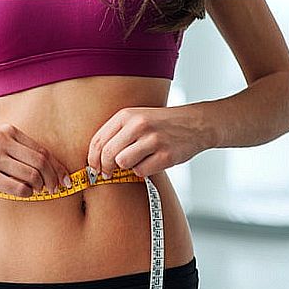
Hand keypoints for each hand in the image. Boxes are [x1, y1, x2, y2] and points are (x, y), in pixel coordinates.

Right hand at [0, 123, 71, 196]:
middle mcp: (2, 141)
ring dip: (39, 186)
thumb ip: (21, 151)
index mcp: (9, 131)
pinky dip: (27, 192)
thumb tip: (52, 169)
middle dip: (52, 178)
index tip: (65, 178)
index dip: (57, 167)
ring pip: (31, 175)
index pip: (42, 150)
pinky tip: (25, 193)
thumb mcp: (0, 142)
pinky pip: (17, 186)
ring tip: (38, 190)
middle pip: (40, 162)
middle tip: (55, 188)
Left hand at [86, 106, 208, 177]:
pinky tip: (151, 162)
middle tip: (107, 173)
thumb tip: (95, 159)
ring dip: (126, 167)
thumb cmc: (161, 124)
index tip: (93, 167)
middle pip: (108, 154)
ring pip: (123, 163)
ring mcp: (153, 140)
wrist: (196, 123)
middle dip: (104, 167)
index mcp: (127, 115)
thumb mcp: (136, 119)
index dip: (92, 158)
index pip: (98, 140)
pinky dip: (142, 171)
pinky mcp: (165, 155)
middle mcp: (139, 125)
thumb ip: (116, 134)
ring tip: (135, 162)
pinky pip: (141, 171)